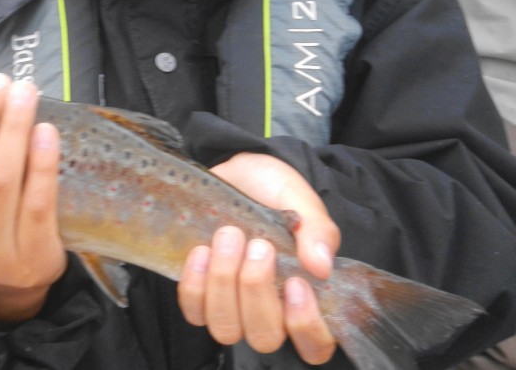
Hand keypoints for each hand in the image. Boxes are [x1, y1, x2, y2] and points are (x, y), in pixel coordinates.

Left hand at [177, 153, 339, 364]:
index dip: (306, 327)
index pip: (314, 344)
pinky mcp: (200, 294)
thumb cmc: (273, 190)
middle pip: (265, 337)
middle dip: (256, 291)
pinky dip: (195, 283)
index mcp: (304, 295)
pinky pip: (194, 311)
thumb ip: (317, 230)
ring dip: (224, 283)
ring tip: (228, 236)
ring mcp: (232, 306)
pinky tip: (201, 250)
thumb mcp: (300, 198)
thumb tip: (321, 267)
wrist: (235, 172)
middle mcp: (269, 310)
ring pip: (226, 328)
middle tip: (259, 246)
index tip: (295, 284)